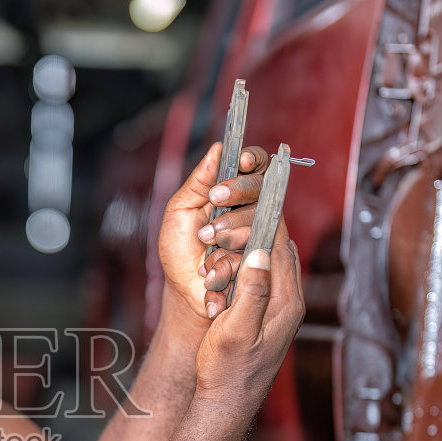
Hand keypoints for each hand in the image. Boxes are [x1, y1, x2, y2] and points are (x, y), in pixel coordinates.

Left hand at [157, 142, 270, 323]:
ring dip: (230, 230)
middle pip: (262, 187)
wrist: (183, 292)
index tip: (243, 161)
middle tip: (216, 200)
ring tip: (207, 244)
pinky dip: (228, 260)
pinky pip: (256, 251)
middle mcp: (250, 209)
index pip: (253, 166)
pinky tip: (211, 270)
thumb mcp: (179, 212)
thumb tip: (218, 148)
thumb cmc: (180, 252)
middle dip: (238, 191)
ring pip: (260, 219)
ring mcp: (259, 234)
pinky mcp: (262, 260)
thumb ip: (198, 182)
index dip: (252, 159)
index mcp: (232, 193)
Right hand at [193, 215, 303, 417]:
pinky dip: (244, 264)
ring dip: (247, 246)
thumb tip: (262, 252)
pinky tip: (225, 262)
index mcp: (287, 302)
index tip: (241, 202)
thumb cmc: (228, 372)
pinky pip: (261, 276)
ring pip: (270, 260)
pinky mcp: (268, 314)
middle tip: (227, 216)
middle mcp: (290, 301)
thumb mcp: (236, 331)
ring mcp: (281, 308)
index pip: (282, 247)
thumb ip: (252, 291)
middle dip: (254, 227)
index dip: (262, 220)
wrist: (227, 405)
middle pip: (280, 248)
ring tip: (222, 238)